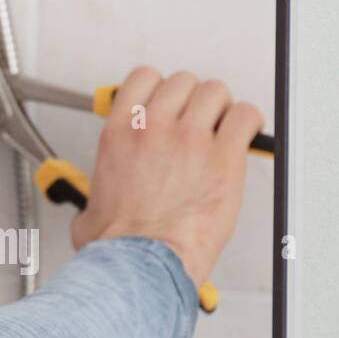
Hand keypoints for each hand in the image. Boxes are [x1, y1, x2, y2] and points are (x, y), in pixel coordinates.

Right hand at [72, 66, 265, 288]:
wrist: (143, 259)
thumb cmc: (120, 240)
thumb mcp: (90, 211)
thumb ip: (91, 202)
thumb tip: (90, 215)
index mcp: (120, 133)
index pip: (144, 78)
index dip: (159, 87)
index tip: (166, 102)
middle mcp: (153, 127)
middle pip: (183, 81)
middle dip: (192, 98)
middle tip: (198, 119)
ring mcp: (189, 139)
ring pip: (215, 92)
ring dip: (221, 108)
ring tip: (222, 127)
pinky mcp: (223, 157)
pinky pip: (244, 117)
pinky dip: (248, 122)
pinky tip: (244, 135)